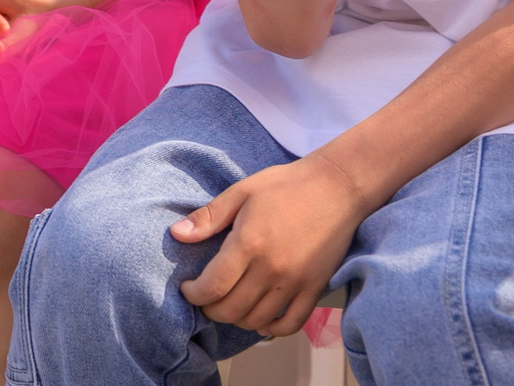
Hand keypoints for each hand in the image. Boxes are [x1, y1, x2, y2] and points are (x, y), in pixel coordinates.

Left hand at [173, 155, 369, 337]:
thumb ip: (209, 216)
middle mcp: (272, 269)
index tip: (187, 288)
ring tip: (228, 304)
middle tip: (204, 298)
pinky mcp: (315, 288)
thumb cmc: (286, 185)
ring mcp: (296, 282)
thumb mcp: (242, 192)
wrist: (337, 187)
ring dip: (237, 318)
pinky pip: (291, 323)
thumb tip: (176, 234)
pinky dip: (272, 328)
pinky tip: (260, 318)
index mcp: (249, 244)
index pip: (213, 286)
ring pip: (257, 320)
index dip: (193, 294)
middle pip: (231, 309)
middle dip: (210, 309)